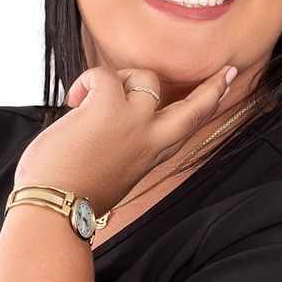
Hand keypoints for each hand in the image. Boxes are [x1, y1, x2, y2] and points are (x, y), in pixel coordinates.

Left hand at [12, 63, 236, 216]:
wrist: (56, 209)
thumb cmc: (72, 193)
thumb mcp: (113, 170)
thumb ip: (124, 144)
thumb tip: (109, 115)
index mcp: (152, 154)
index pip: (189, 124)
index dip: (209, 102)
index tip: (226, 82)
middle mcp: (150, 138)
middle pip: (191, 106)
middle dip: (211, 87)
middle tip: (224, 73)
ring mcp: (132, 121)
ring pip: (144, 77)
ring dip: (117, 78)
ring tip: (89, 98)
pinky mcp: (107, 108)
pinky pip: (104, 74)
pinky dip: (86, 81)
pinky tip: (73, 100)